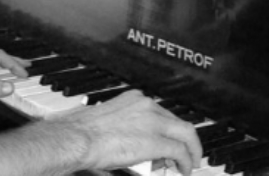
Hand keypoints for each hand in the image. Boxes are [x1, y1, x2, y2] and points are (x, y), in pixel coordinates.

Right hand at [50, 90, 201, 175]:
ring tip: (189, 163)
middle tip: (187, 153)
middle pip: (178, 122)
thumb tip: (138, 144)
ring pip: (186, 133)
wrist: (77, 138)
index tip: (171, 139)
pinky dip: (187, 161)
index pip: (163, 113)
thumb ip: (130, 128)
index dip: (170, 130)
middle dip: (185, 140)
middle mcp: (146, 105)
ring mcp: (152, 121)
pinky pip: (180, 151)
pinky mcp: (155, 141)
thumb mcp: (111, 122)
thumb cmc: (84, 132)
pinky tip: (185, 169)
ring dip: (191, 150)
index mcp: (135, 99)